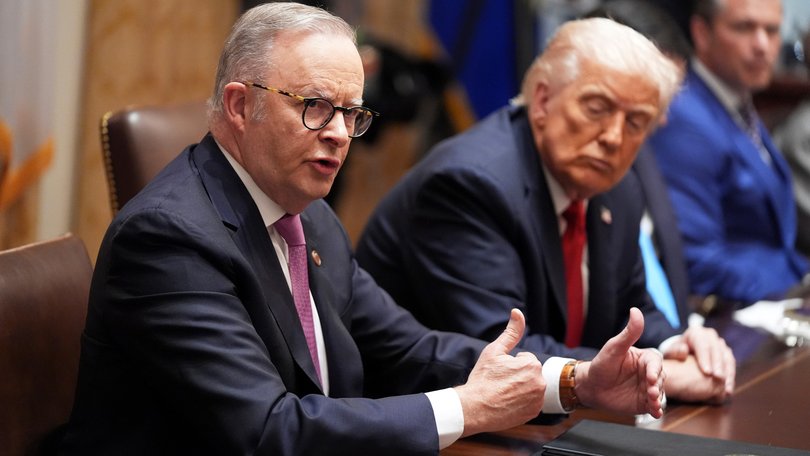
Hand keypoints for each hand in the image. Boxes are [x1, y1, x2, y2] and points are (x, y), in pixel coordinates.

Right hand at [455, 309, 545, 436]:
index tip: (500, 372)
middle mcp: (539, 382)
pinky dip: (522, 402)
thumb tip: (517, 312)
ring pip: (531, 387)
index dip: (511, 364)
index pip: (525, 359)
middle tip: (501, 382)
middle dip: (518, 375)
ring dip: (521, 388)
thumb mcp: (494, 350)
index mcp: (531, 365)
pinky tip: (508, 402)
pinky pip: (531, 402)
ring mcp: (538, 400)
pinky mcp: (534, 413)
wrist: (474, 408)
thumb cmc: (482, 379)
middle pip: (529, 373)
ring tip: (504, 392)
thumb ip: (511, 331)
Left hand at [574, 308, 664, 417]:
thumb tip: (635, 310)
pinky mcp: (644, 403)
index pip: (655, 362)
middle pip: (660, 378)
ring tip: (652, 403)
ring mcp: (648, 389)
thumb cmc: (602, 364)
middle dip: (657, 385)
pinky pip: (654, 406)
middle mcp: (648, 373)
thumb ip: (628, 333)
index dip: (654, 369)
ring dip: (658, 399)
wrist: (591, 387)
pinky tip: (655, 413)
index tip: (650, 377)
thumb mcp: (614, 348)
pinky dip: (656, 410)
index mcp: (644, 358)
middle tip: (651, 392)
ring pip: (659, 393)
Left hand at [663, 326, 735, 395]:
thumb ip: (675, 351)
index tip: (707, 372)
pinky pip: (731, 364)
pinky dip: (730, 377)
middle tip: (718, 379)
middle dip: (719, 365)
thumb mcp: (671, 352)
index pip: (702, 345)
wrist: (682, 351)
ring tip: (726, 388)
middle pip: (717, 350)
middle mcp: (710, 336)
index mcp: (696, 333)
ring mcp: (719, 343)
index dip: (706, 358)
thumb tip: (683, 351)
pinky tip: (728, 389)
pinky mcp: (726, 352)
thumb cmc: (675, 353)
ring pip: (727, 357)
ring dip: (728, 373)